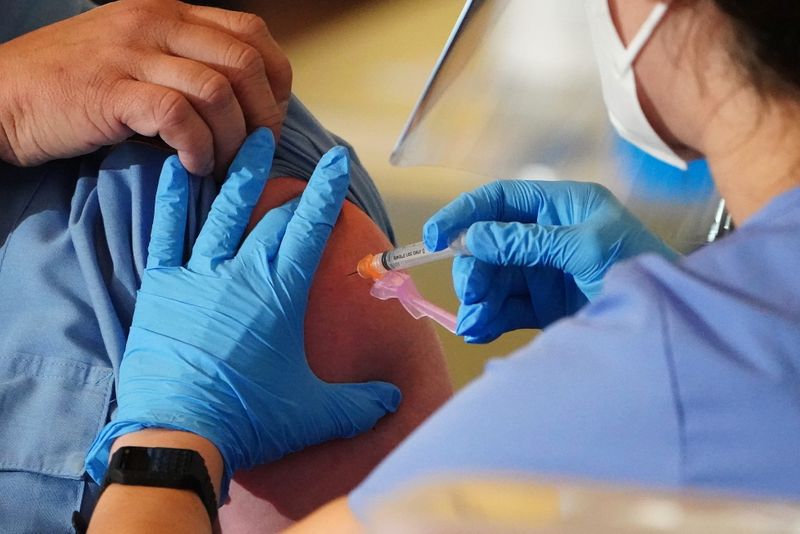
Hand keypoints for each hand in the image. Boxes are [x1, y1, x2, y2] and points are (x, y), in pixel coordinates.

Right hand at [0, 0, 290, 175]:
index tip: (267, 120)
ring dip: (231, 140)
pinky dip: (197, 147)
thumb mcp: (139, 56)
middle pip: (244, 63)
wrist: (1, 94)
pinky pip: (177, 115)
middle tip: (253, 153)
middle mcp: (156, 25)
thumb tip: (244, 105)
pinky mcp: (110, 91)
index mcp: (170, 14)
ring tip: (220, 166)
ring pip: (217, 91)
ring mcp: (132, 55)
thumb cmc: (74, 84)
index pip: (251, 34)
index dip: (274, 81)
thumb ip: (187, 65)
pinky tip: (192, 166)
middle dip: (262, 116)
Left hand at [84, 128, 400, 496]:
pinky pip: (167, 233)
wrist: (178, 436)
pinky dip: (173, 201)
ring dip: (241, 175)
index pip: (310, 228)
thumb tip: (392, 400)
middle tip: (302, 162)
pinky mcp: (161, 287)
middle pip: (272, 216)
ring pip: (224, 211)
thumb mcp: (315, 413)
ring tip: (252, 141)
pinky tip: (178, 171)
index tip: (337, 160)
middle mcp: (241, 272)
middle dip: (292, 189)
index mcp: (280, 292)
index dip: (327, 192)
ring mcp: (197, 275)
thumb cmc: (249, 420)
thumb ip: (359, 403)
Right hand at [424, 180, 677, 342]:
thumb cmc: (638, 268)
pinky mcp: (543, 304)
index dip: (463, 214)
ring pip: (494, 279)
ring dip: (479, 299)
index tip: (433, 238)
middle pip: (490, 244)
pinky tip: (479, 330)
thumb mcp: (582, 248)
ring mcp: (544, 270)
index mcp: (560, 206)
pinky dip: (490, 318)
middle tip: (471, 294)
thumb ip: (526, 243)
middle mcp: (547, 234)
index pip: (499, 200)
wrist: (670, 322)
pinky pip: (506, 307)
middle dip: (474, 268)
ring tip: (475, 323)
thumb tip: (473, 238)